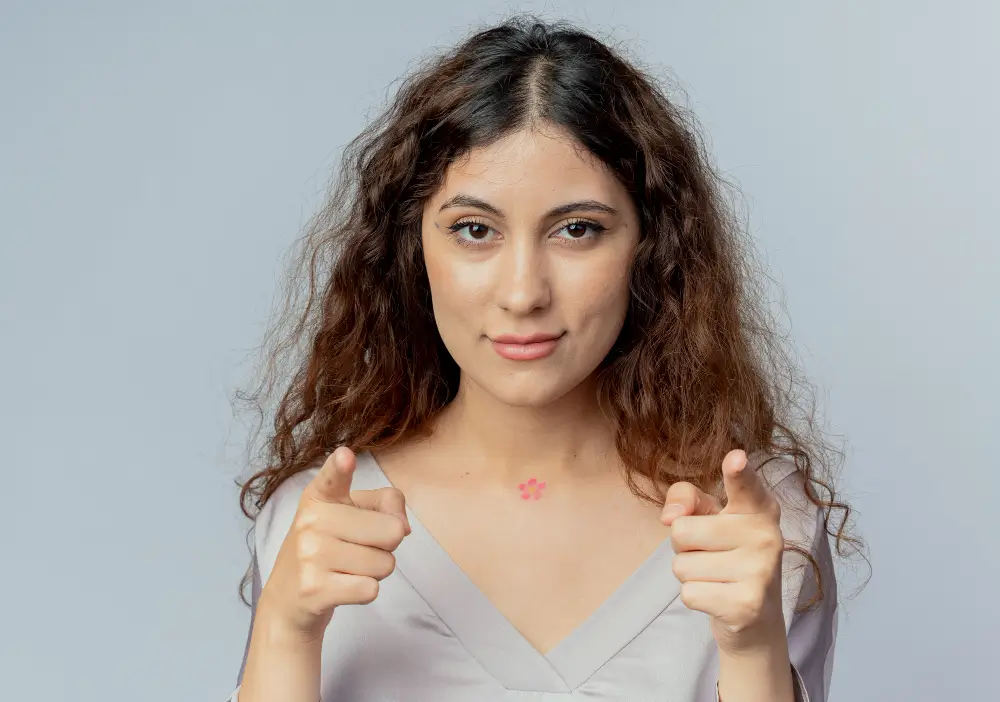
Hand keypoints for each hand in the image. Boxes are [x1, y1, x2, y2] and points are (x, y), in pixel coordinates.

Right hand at [258, 446, 410, 640]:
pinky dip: (365, 591)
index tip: (345, 457)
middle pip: (391, 532)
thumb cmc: (328, 549)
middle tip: (356, 549)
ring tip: (347, 569)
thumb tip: (403, 527)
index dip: (340, 467)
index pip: (333, 478)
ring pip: (385, 564)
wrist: (286, 600)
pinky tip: (343, 587)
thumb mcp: (353, 515)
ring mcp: (310, 555)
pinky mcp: (314, 589)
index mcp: (320, 497)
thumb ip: (387, 505)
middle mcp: (311, 521)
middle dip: (386, 547)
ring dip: (375, 571)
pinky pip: (371, 589)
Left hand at [659, 449, 785, 654]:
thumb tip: (670, 516)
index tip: (736, 458)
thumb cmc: (725, 554)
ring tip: (717, 577)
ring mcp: (760, 571)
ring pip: (682, 566)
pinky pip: (689, 593)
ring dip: (690, 574)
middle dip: (684, 547)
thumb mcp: (707, 517)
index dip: (738, 472)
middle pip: (682, 531)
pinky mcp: (747, 604)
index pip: (745, 485)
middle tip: (712, 556)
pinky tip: (720, 598)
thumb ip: (685, 499)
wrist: (755, 618)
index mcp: (758, 508)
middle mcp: (766, 535)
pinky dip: (695, 597)